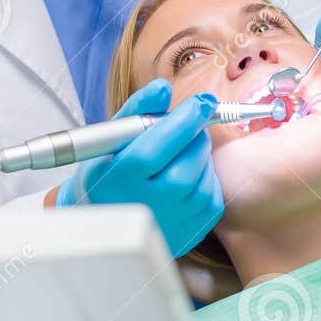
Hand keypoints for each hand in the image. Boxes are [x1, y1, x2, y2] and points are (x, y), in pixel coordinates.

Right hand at [56, 79, 223, 257]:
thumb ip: (138, 109)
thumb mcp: (112, 139)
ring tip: (181, 153)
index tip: (201, 102)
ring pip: (205, 175)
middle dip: (196, 135)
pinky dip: (206, 178)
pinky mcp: (191, 232)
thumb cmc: (109, 172)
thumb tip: (164, 87)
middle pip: (190, 159)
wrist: (107, 226)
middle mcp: (148, 202)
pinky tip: (187, 175)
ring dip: (200, 155)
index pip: (160, 142)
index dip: (186, 118)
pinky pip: (213, 195)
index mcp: (121, 177)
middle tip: (189, 127)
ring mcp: (171, 220)